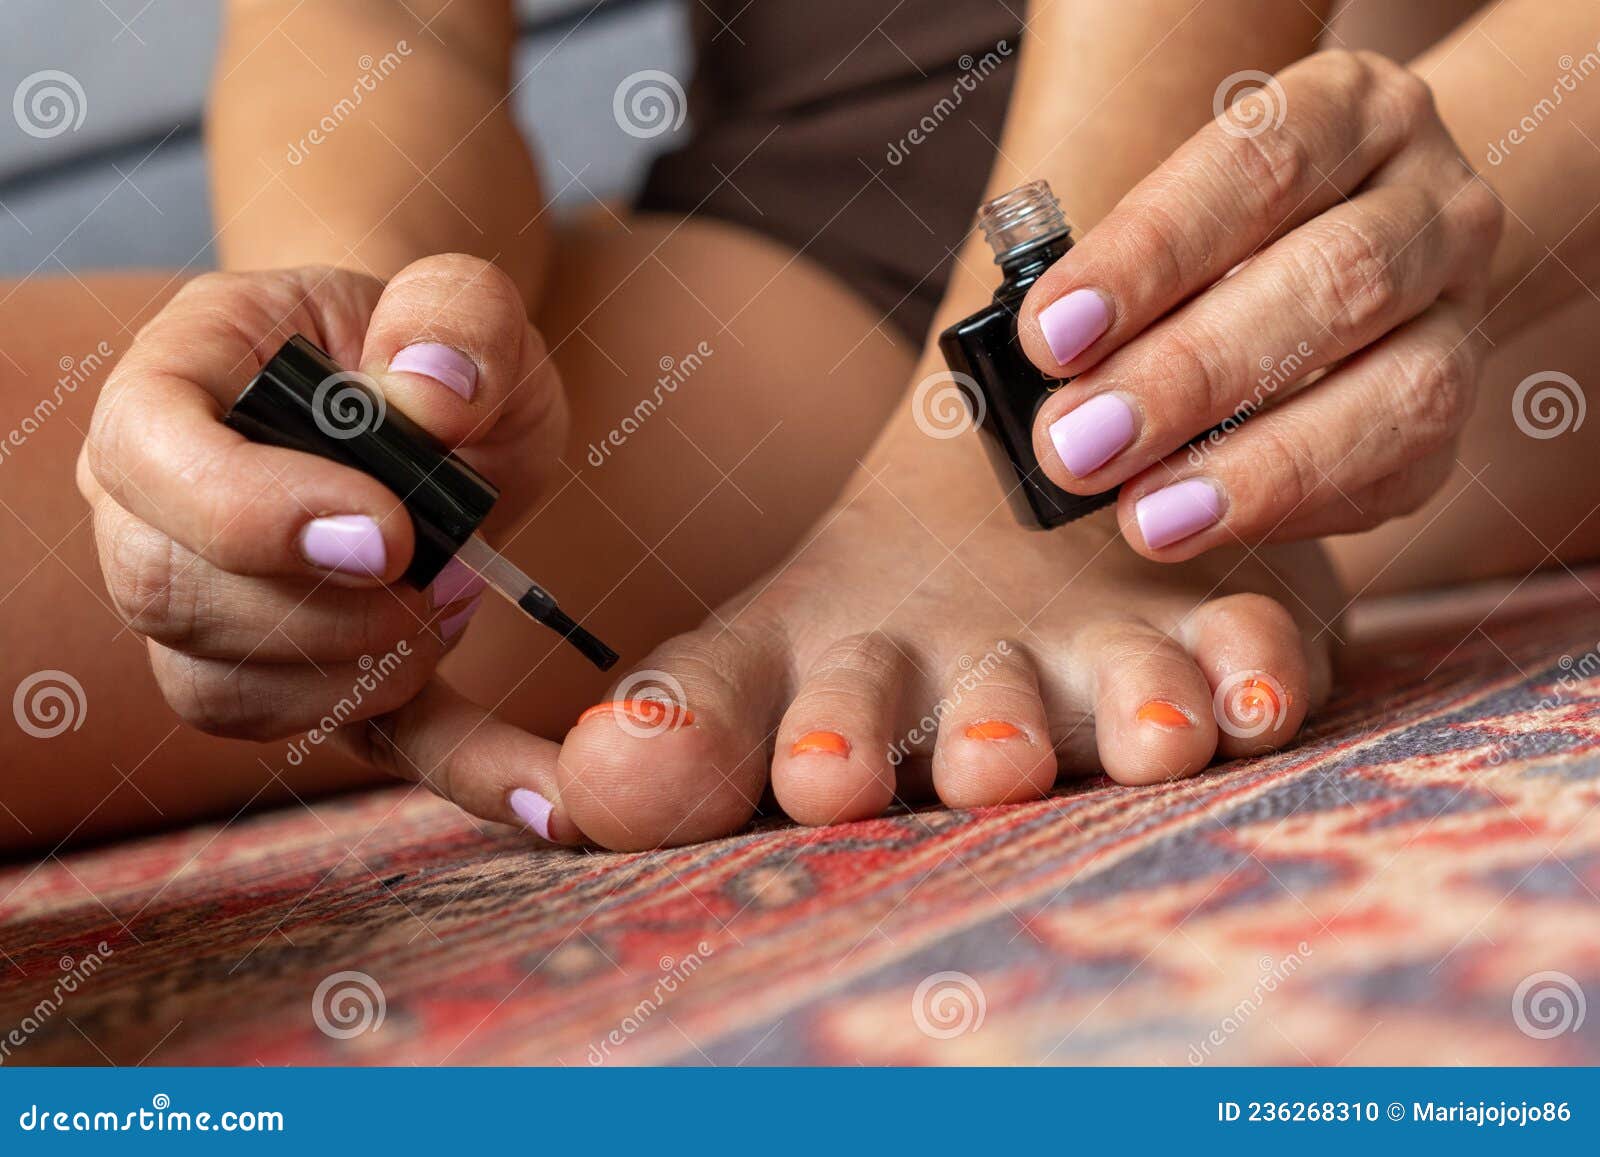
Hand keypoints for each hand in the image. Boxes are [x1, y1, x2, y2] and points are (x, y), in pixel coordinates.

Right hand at [78, 255, 579, 838]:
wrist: (435, 402)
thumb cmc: (431, 343)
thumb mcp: (464, 298)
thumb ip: (455, 315)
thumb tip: (432, 395)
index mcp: (176, 384)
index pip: (147, 456)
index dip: (250, 514)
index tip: (388, 535)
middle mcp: (154, 503)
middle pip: (171, 594)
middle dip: (325, 610)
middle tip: (452, 574)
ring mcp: (204, 601)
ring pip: (222, 689)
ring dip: (362, 671)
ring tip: (458, 598)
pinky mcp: (283, 673)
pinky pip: (316, 740)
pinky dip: (427, 753)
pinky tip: (529, 771)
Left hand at [1019, 50, 1501, 558]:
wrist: (1365, 252)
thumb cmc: (1227, 235)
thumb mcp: (1181, 213)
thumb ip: (1125, 278)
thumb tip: (1040, 374)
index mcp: (1352, 112)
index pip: (1258, 165)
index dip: (1149, 254)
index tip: (1049, 335)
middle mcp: (1432, 201)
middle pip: (1334, 279)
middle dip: (1188, 375)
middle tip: (1077, 443)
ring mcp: (1462, 312)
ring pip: (1401, 390)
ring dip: (1259, 466)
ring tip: (1145, 517)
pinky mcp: (1464, 417)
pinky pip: (1399, 474)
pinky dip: (1295, 509)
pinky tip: (1205, 525)